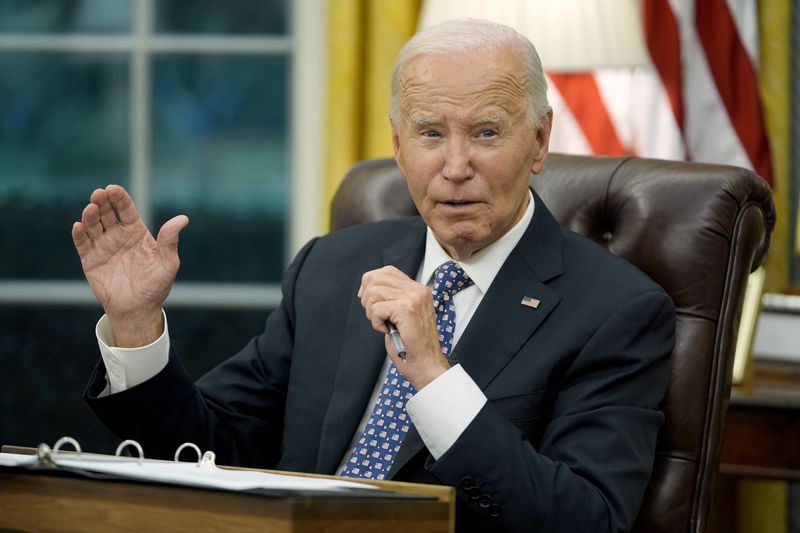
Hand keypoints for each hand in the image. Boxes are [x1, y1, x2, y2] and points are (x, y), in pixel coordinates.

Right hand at [71, 185, 188, 346]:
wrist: (139, 309)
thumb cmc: (157, 285)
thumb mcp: (168, 262)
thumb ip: (170, 240)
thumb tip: (183, 218)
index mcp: (136, 232)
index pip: (126, 210)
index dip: (119, 198)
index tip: (113, 189)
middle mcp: (118, 236)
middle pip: (107, 213)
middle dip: (102, 201)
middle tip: (99, 194)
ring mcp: (103, 247)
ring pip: (93, 225)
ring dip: (90, 215)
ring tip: (90, 208)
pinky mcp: (90, 260)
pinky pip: (82, 244)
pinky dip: (79, 234)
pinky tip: (79, 226)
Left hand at [359, 266, 448, 388]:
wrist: (426, 363)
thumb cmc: (412, 344)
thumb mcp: (402, 314)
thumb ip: (392, 297)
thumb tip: (367, 288)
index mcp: (418, 289)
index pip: (387, 271)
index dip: (371, 283)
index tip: (369, 301)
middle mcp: (417, 290)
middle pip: (376, 278)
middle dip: (367, 298)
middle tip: (376, 316)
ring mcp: (413, 298)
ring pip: (373, 292)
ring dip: (372, 312)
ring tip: (383, 324)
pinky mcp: (406, 309)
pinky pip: (376, 309)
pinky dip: (376, 323)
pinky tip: (387, 331)